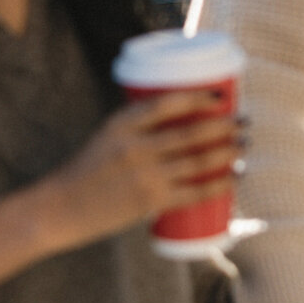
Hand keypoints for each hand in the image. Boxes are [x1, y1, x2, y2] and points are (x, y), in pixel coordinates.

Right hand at [40, 89, 239, 250]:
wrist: (60, 208)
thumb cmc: (87, 171)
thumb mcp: (107, 137)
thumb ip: (139, 131)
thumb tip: (181, 126)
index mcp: (122, 122)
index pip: (169, 102)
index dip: (199, 96)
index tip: (221, 94)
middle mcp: (135, 145)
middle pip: (192, 132)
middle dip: (225, 125)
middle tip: (244, 122)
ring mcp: (145, 174)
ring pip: (198, 160)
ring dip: (228, 152)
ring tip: (243, 146)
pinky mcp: (150, 201)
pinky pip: (194, 191)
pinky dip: (219, 184)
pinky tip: (235, 178)